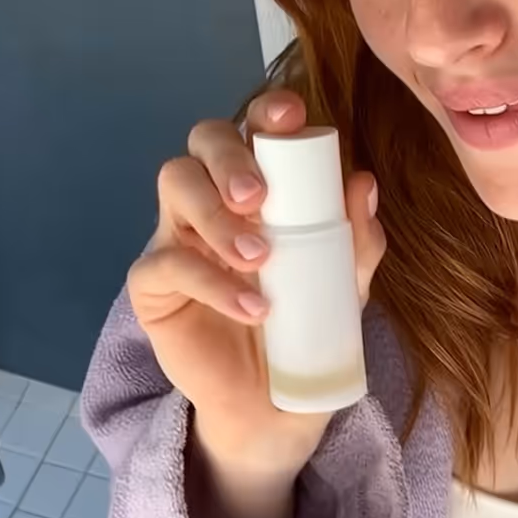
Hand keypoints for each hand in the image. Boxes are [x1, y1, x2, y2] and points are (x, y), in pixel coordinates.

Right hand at [128, 90, 384, 477]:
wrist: (275, 407)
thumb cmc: (307, 331)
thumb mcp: (345, 288)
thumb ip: (356, 242)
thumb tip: (363, 185)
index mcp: (261, 185)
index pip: (254, 128)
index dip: (266, 109)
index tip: (290, 117)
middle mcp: (214, 199)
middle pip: (202, 140)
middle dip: (229, 155)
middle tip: (259, 197)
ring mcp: (178, 236)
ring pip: (175, 183)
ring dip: (216, 213)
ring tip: (259, 259)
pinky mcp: (154, 285)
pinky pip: (166, 262)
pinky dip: (212, 281)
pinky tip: (252, 309)